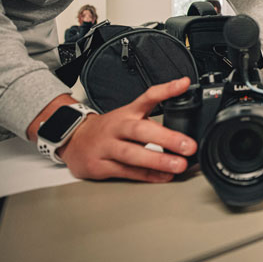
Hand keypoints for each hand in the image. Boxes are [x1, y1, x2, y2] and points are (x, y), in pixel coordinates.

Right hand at [58, 77, 196, 182]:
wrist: (73, 141)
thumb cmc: (109, 130)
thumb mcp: (128, 117)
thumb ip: (153, 120)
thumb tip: (184, 129)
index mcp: (127, 112)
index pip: (147, 97)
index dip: (166, 90)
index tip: (184, 84)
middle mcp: (117, 127)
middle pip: (140, 130)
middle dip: (166, 138)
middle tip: (188, 146)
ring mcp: (106, 147)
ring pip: (132, 154)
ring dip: (158, 161)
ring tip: (178, 165)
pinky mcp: (100, 166)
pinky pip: (126, 172)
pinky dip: (147, 176)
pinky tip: (164, 176)